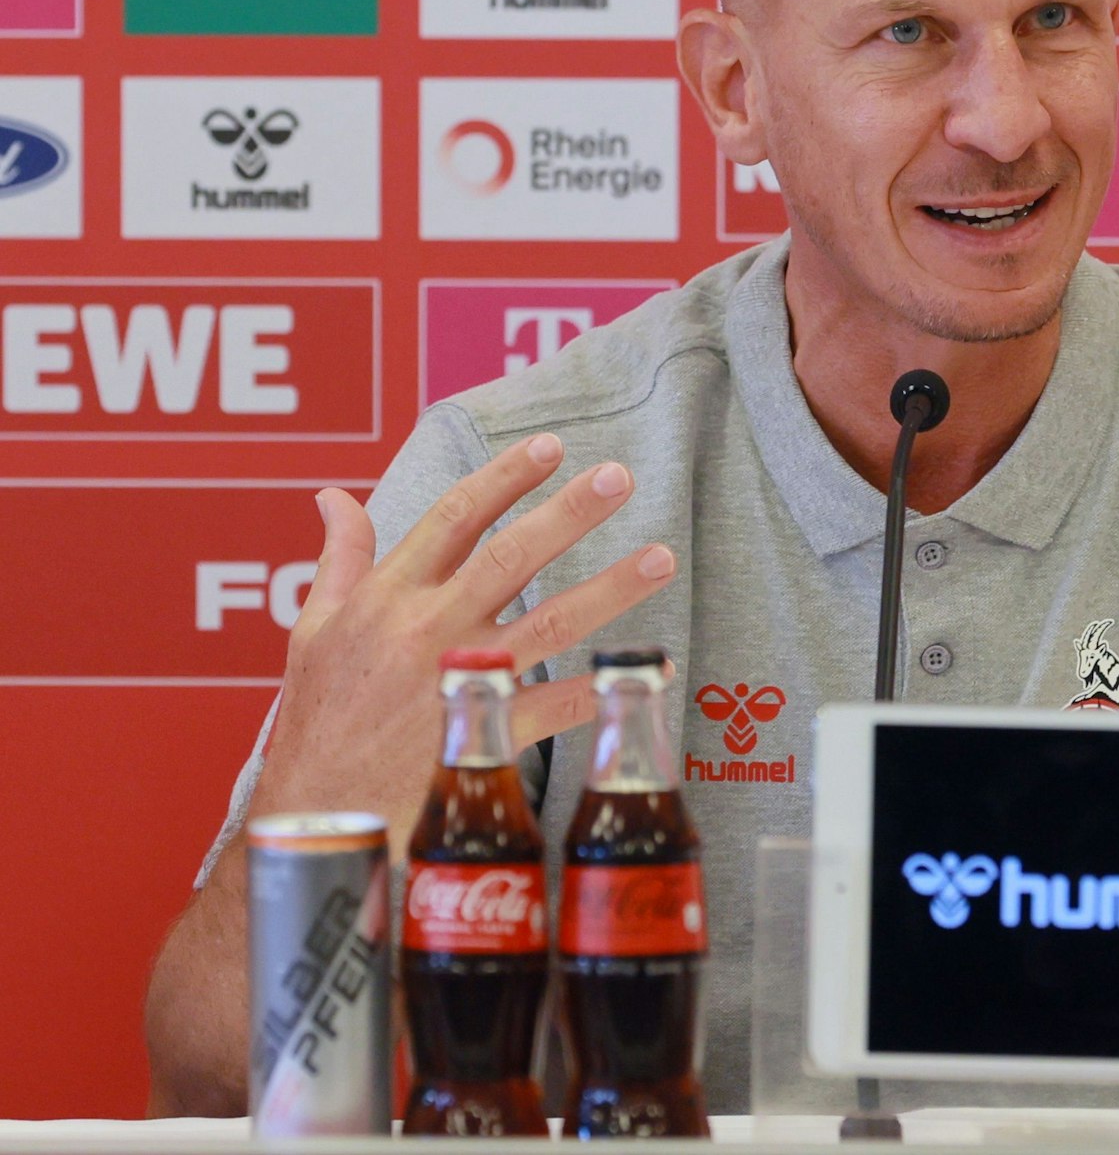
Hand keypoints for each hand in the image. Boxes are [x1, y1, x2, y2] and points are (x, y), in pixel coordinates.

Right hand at [250, 432, 677, 850]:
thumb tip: (333, 497)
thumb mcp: (312, 631)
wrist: (315, 817)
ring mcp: (459, 682)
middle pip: (510, 557)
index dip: (504, 478)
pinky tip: (654, 670)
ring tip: (662, 557)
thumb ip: (338, 560)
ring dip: (611, 589)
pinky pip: (559, 706)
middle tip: (619, 477)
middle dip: (568, 513)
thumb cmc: (317, 723)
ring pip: (549, 623)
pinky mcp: (485, 737)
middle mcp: (426, 630)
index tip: (550, 446)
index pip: (453, 519)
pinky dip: (605, 687)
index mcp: (386, 599)